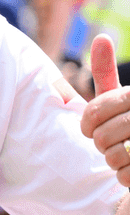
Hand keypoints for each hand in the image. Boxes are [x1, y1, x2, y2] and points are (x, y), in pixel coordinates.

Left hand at [81, 35, 129, 184]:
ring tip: (124, 154)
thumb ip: (106, 72)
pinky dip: (124, 177)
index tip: (93, 127)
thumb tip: (101, 37)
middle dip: (101, 143)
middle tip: (113, 142)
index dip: (87, 123)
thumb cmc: (128, 126)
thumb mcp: (118, 98)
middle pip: (102, 136)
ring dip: (113, 161)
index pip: (94, 111)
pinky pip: (126, 177)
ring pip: (114, 157)